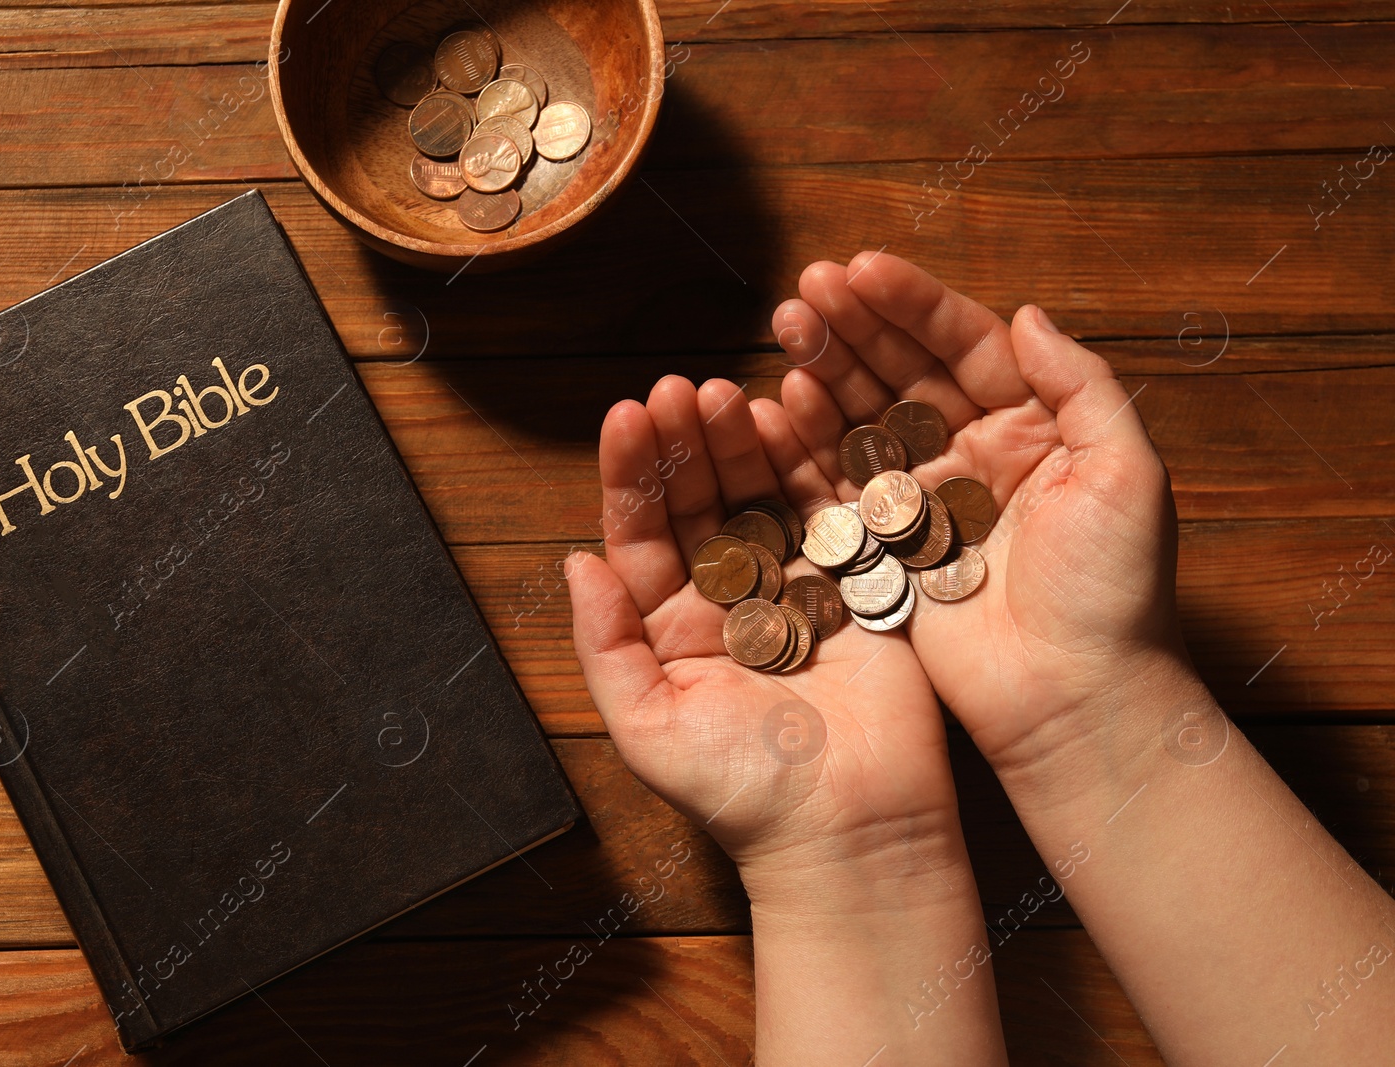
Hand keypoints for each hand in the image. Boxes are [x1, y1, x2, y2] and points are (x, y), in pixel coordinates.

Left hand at [566, 374, 965, 880]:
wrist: (851, 831)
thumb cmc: (742, 793)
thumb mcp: (646, 726)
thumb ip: (604, 644)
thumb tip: (574, 562)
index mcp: (671, 627)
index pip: (642, 535)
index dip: (632, 475)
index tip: (625, 416)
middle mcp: (729, 598)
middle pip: (699, 501)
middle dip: (684, 444)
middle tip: (678, 387)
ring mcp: (795, 585)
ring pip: (758, 493)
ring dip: (738, 442)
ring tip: (724, 393)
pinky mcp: (856, 583)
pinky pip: (826, 510)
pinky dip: (807, 463)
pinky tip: (786, 420)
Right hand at [768, 252, 1186, 771]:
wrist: (1075, 697)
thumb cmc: (1114, 590)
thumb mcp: (1125, 473)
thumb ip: (1082, 386)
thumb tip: (1028, 314)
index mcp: (1032, 427)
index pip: (965, 346)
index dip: (913, 305)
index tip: (862, 268)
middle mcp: (971, 454)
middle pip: (903, 372)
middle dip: (855, 326)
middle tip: (805, 289)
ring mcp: (921, 502)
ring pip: (862, 419)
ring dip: (822, 371)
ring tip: (785, 327)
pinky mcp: (882, 550)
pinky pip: (835, 485)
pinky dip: (804, 444)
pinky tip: (778, 403)